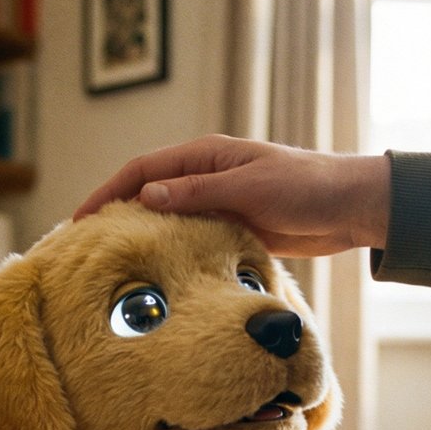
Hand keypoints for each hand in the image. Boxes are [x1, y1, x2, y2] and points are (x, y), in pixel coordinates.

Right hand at [73, 135, 391, 257]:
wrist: (349, 208)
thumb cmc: (305, 188)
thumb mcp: (248, 189)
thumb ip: (198, 193)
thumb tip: (146, 196)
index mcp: (206, 157)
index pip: (142, 170)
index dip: (108, 192)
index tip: (81, 219)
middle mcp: (207, 177)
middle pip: (149, 194)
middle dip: (116, 215)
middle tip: (86, 245)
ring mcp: (219, 203)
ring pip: (168, 220)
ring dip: (143, 236)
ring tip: (112, 262)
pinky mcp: (234, 228)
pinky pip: (192, 238)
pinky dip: (172, 251)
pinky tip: (158, 272)